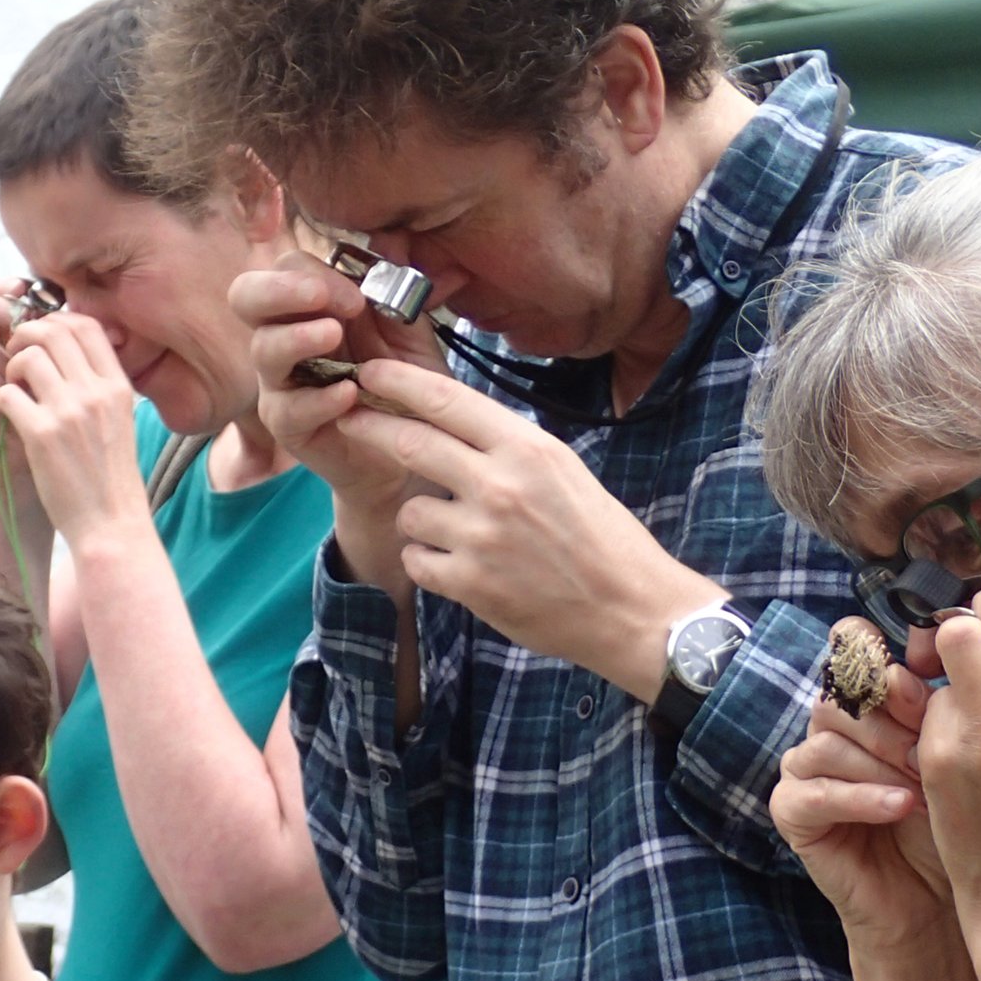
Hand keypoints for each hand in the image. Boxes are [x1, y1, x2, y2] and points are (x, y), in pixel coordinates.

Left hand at [0, 313, 152, 548]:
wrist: (111, 523)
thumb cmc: (111, 475)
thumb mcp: (119, 420)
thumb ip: (100, 386)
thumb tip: (73, 353)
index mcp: (117, 386)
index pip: (86, 325)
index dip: (56, 322)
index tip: (42, 340)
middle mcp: (96, 392)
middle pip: (53, 331)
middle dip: (26, 336)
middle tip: (16, 357)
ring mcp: (69, 412)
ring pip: (26, 357)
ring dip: (10, 368)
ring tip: (13, 388)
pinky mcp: (42, 435)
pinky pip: (7, 393)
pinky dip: (1, 397)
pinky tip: (8, 414)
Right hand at [236, 249, 434, 526]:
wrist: (410, 451)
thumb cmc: (403, 384)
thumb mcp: (410, 333)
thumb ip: (399, 291)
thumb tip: (393, 239)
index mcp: (308, 307)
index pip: (285, 268)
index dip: (313, 273)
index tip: (356, 295)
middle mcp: (284, 338)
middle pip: (246, 297)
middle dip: (278, 290)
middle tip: (318, 298)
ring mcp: (281, 383)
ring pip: (263, 350)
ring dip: (296, 338)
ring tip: (333, 336)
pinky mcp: (288, 427)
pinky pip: (288, 409)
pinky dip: (319, 399)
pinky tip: (349, 394)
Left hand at [335, 360, 720, 694]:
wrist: (629, 608)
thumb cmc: (598, 536)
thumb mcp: (561, 470)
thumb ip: (506, 447)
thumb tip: (448, 419)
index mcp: (527, 449)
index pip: (447, 400)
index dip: (398, 383)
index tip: (369, 372)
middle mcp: (501, 485)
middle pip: (410, 443)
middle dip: (370, 428)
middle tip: (351, 422)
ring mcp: (482, 536)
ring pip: (410, 510)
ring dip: (422, 519)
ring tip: (461, 534)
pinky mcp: (470, 583)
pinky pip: (416, 560)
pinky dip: (428, 563)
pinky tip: (459, 566)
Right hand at [772, 639, 956, 959]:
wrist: (938, 898)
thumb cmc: (955, 819)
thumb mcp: (955, 753)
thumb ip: (935, 705)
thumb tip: (919, 658)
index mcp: (864, 700)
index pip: (849, 647)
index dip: (878, 655)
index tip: (922, 679)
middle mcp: (828, 728)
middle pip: (839, 695)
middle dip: (891, 721)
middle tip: (934, 754)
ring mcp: (804, 769)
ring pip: (827, 741)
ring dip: (881, 763)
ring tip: (924, 790)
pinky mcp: (791, 812)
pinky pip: (815, 792)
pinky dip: (861, 797)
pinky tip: (900, 807)